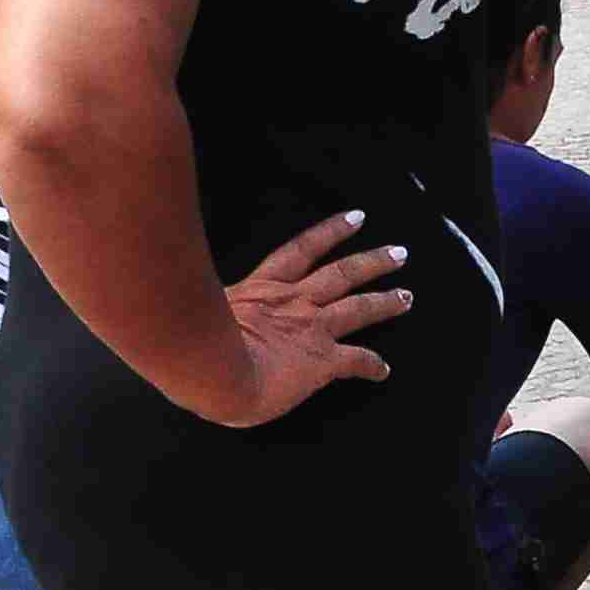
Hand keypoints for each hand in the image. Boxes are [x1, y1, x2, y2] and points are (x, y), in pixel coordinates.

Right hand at [195, 211, 408, 428]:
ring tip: (407, 296)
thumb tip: (181, 308)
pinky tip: (384, 371)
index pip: (301, 251)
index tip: (355, 218)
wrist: (213, 369)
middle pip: (342, 273)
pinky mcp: (322, 360)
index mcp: (262, 289)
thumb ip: (201, 306)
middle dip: (372, 261)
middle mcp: (293, 302)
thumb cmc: (192, 345)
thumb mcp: (194, 312)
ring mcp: (311, 329)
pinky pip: (355, 361)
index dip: (330, 233)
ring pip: (358, 308)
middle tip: (399, 252)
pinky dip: (372, 366)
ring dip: (386, 302)